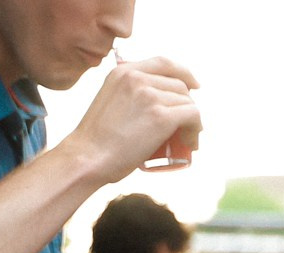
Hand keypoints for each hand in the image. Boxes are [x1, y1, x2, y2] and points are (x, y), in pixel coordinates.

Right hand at [59, 55, 201, 184]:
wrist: (88, 157)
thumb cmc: (96, 140)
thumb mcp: (110, 102)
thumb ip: (128, 94)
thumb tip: (156, 103)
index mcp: (122, 71)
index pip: (163, 62)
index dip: (184, 73)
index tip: (193, 86)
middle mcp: (136, 78)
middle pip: (179, 86)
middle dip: (187, 106)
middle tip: (184, 128)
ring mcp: (149, 96)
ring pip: (188, 103)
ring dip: (192, 122)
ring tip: (184, 141)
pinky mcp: (161, 116)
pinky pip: (193, 116)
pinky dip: (196, 130)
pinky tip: (190, 143)